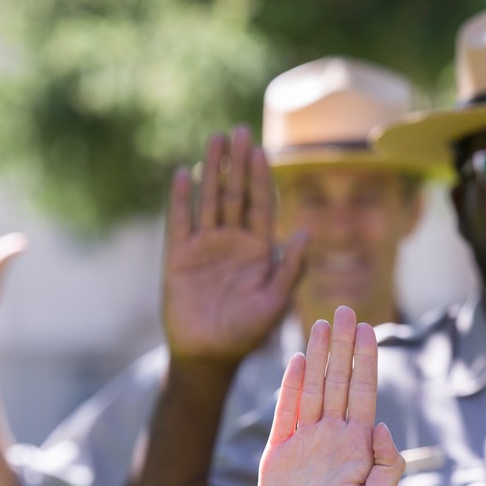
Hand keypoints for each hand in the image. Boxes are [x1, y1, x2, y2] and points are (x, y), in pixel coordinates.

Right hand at [163, 125, 305, 360]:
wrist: (208, 355)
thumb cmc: (247, 331)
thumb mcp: (275, 300)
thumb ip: (291, 267)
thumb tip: (306, 231)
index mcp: (259, 249)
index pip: (261, 204)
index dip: (261, 177)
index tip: (261, 149)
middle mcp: (233, 241)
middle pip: (236, 194)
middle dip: (238, 163)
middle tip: (239, 130)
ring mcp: (205, 246)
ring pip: (210, 200)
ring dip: (212, 170)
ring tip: (215, 140)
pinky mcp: (179, 256)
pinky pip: (180, 222)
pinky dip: (181, 199)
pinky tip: (182, 175)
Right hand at [255, 306, 404, 485]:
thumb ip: (387, 464)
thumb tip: (383, 427)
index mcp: (357, 446)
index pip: (363, 392)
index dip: (366, 360)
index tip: (369, 329)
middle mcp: (331, 437)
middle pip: (339, 381)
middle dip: (343, 346)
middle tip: (346, 309)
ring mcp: (305, 443)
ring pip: (314, 389)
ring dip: (319, 356)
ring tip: (323, 323)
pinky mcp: (280, 454)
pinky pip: (286, 413)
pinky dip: (291, 387)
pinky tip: (298, 361)